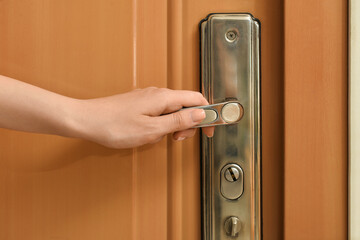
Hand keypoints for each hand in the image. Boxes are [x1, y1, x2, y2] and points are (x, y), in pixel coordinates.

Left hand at [73, 87, 213, 148]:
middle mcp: (158, 94)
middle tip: (177, 139)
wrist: (86, 120)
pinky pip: (159, 112)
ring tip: (159, 138)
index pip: (197, 99)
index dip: (208, 114)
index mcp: (164, 98)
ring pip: (172, 110)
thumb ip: (178, 122)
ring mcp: (148, 98)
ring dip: (173, 126)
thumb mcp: (152, 129)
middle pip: (186, 105)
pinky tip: (149, 133)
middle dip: (187, 124)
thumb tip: (201, 114)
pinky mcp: (140, 104)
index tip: (210, 129)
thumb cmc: (114, 126)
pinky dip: (161, 124)